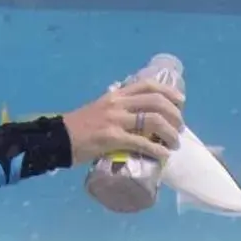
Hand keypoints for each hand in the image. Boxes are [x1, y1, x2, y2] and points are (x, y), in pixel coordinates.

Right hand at [62, 79, 183, 164]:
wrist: (59, 139)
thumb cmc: (81, 127)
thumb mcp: (102, 108)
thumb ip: (121, 108)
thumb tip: (142, 115)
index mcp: (117, 94)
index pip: (149, 85)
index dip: (169, 93)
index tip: (180, 103)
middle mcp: (118, 104)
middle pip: (156, 102)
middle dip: (175, 115)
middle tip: (180, 128)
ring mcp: (115, 120)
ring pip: (153, 121)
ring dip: (170, 133)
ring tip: (174, 143)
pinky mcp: (112, 138)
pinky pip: (141, 142)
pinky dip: (157, 149)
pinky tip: (163, 155)